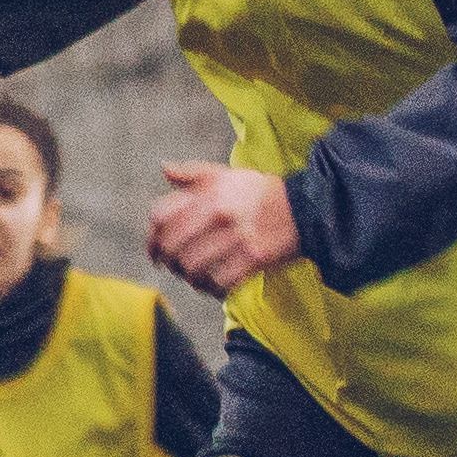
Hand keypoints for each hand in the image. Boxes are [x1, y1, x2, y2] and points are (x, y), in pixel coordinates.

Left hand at [146, 161, 300, 298]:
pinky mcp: (253, 260)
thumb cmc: (260, 193)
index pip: (161, 218)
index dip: (151, 237)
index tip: (154, 250)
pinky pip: (219, 282)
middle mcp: (219, 215)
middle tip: (174, 267)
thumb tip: (164, 169)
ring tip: (195, 276)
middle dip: (168, 262)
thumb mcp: (226, 175)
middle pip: (172, 248)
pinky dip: (212, 288)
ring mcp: (236, 239)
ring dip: (189, 277)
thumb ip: (193, 173)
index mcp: (209, 194)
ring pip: (192, 268)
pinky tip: (214, 285)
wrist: (305, 209)